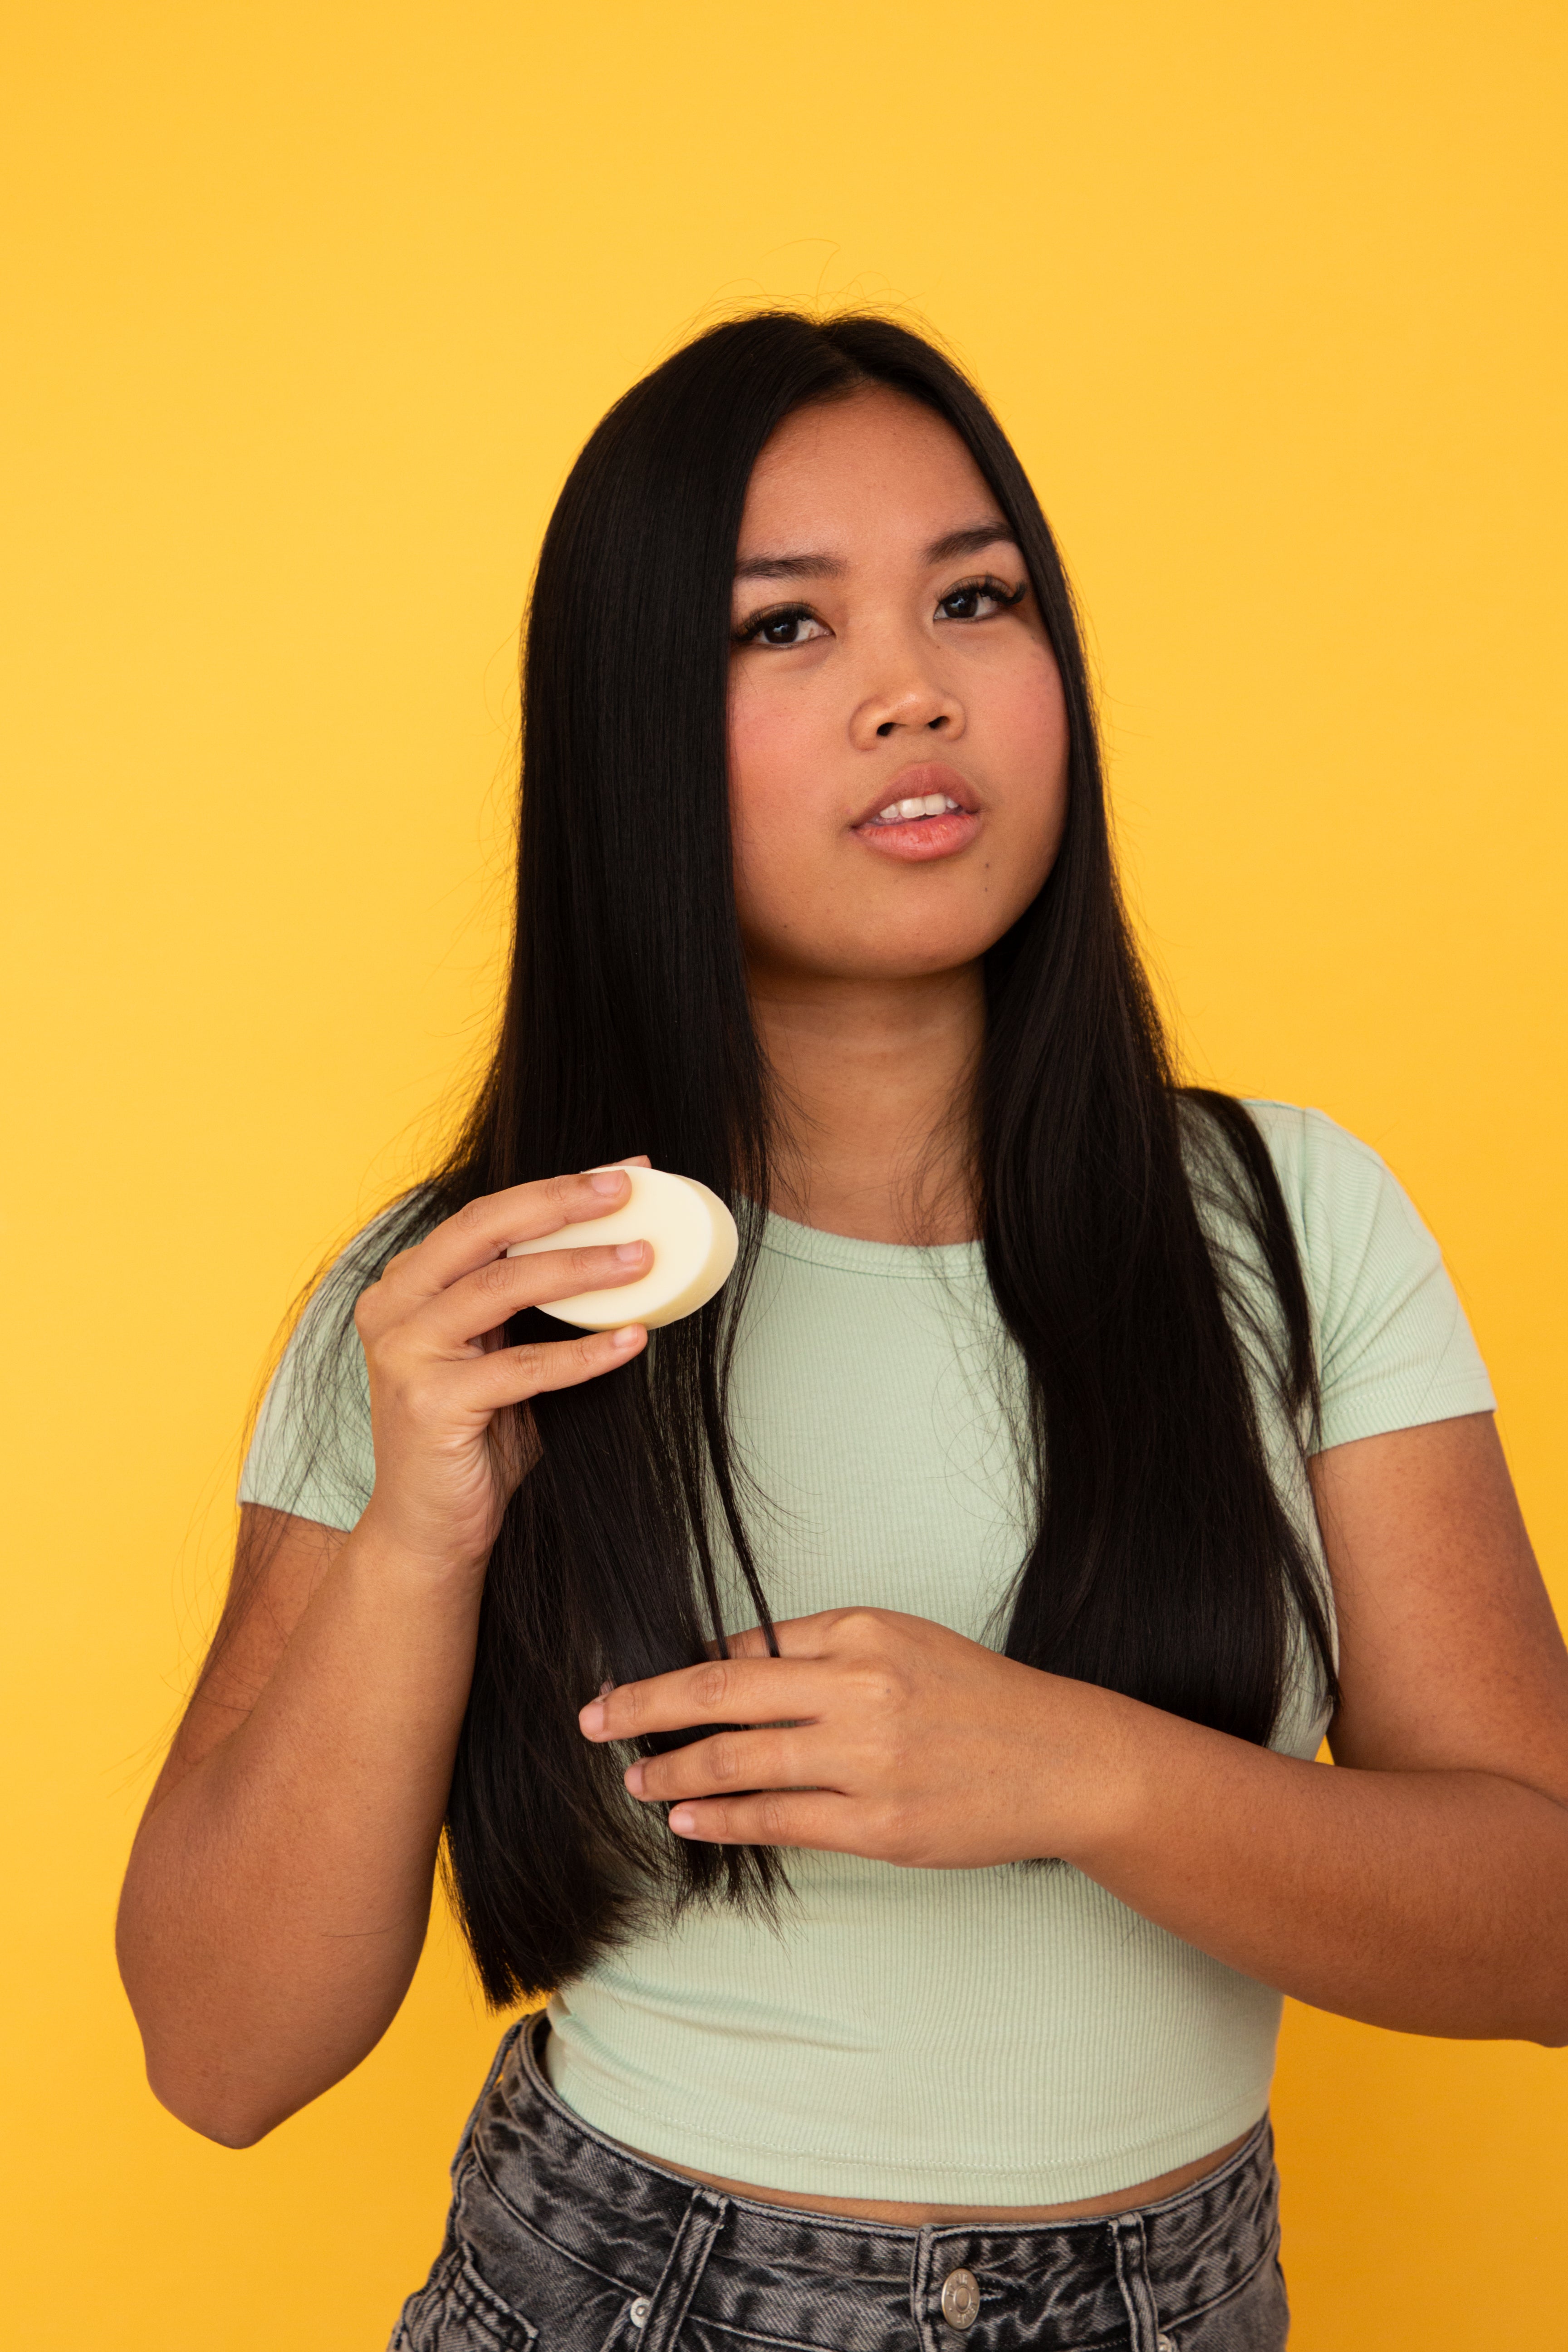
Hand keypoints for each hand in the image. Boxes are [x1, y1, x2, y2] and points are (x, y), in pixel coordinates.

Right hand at [352, 1161, 653, 1576]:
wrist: (427, 1529)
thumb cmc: (473, 1438)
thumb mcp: (499, 1354)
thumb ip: (531, 1307)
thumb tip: (620, 1253)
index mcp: (408, 1284)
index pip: (487, 1216)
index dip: (556, 1189)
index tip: (623, 1173)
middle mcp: (394, 1306)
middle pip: (484, 1230)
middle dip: (560, 1202)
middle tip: (627, 1190)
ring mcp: (406, 1353)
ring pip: (501, 1289)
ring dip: (580, 1270)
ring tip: (642, 1259)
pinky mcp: (432, 1403)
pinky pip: (523, 1367)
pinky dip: (583, 1353)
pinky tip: (632, 1340)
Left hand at [578, 1606, 1125, 1868]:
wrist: (1063, 1760)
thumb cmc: (977, 1699)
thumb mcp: (900, 1643)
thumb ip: (817, 1652)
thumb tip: (729, 1666)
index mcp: (858, 1633)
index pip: (743, 1648)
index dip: (678, 1670)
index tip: (634, 1682)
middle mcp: (856, 1690)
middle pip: (718, 1696)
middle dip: (643, 1707)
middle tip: (593, 1717)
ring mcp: (866, 1762)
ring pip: (737, 1763)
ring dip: (672, 1771)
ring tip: (636, 1777)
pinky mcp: (878, 1826)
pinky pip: (777, 1821)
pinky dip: (721, 1818)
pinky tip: (688, 1817)